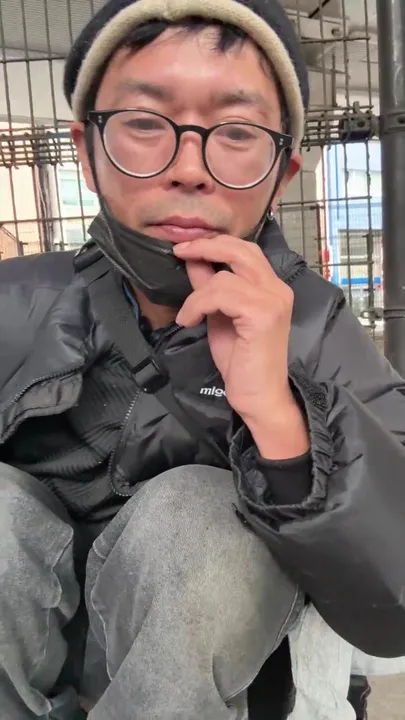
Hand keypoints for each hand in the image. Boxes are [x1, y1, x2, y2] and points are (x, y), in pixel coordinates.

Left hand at [173, 236, 307, 457]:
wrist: (259, 397)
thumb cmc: (242, 363)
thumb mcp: (220, 317)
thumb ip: (210, 289)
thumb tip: (194, 261)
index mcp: (271, 288)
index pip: (245, 250)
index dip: (215, 244)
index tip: (186, 247)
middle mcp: (277, 289)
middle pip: (241, 249)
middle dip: (206, 246)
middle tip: (179, 251)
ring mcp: (272, 301)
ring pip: (224, 278)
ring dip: (196, 295)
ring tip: (187, 315)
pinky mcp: (263, 315)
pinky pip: (221, 295)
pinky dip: (198, 305)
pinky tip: (190, 321)